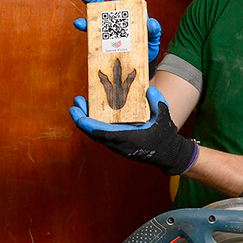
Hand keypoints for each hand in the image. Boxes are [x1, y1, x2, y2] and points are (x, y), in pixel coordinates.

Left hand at [70, 87, 197, 175]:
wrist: (168, 153)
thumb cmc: (165, 135)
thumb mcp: (164, 117)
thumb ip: (157, 102)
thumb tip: (149, 89)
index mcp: (130, 139)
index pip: (105, 134)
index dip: (90, 126)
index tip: (80, 117)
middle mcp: (120, 144)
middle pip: (94, 134)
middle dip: (82, 120)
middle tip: (74, 105)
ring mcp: (117, 146)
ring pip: (95, 135)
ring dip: (84, 121)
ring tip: (78, 105)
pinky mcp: (117, 144)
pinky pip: (100, 135)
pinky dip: (92, 124)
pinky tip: (89, 112)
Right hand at [73, 0, 162, 61]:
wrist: (135, 61)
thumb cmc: (146, 47)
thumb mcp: (153, 40)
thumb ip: (154, 32)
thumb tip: (152, 22)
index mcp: (136, 7)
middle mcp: (121, 9)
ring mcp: (109, 20)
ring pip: (99, 5)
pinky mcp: (100, 34)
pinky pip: (91, 27)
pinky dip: (85, 24)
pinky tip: (79, 22)